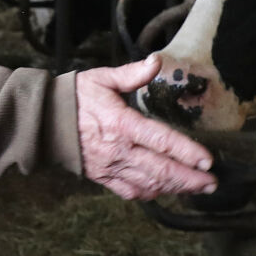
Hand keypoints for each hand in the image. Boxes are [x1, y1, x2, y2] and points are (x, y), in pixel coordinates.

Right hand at [76, 53, 217, 201]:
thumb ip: (132, 73)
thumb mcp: (102, 78)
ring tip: (197, 188)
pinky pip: (131, 191)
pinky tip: (166, 191)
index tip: (208, 161)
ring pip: (149, 184)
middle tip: (212, 182)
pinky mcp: (103, 177)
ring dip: (176, 188)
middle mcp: (118, 150)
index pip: (161, 140)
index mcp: (121, 124)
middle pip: (161, 170)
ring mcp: (111, 167)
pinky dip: (151, 194)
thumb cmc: (75, 97)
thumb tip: (156, 61)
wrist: (44, 121)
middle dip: (190, 178)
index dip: (186, 152)